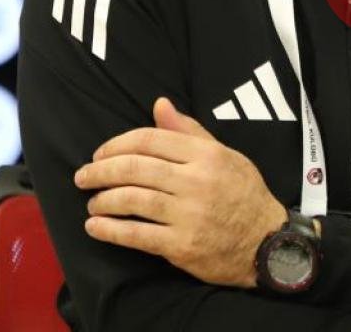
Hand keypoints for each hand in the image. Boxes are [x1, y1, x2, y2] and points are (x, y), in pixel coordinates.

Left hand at [74, 97, 287, 287]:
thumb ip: (189, 131)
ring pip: (132, 199)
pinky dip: (111, 230)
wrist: (267, 242)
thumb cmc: (244, 195)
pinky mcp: (182, 245)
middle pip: (135, 168)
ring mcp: (189, 214)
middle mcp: (196, 181)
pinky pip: (137, 235)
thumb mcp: (225, 155)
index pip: (150, 139)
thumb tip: (160, 104)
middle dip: (101, 171)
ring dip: (103, 200)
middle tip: (83, 176)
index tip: (100, 153)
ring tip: (92, 202)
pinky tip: (95, 227)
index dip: (117, 144)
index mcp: (206, 155)